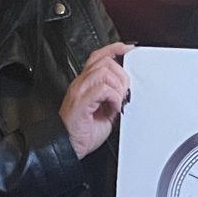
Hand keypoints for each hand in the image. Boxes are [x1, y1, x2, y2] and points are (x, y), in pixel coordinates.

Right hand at [58, 41, 130, 157]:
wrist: (70, 147)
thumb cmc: (83, 133)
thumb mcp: (105, 111)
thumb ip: (114, 98)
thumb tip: (127, 91)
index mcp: (86, 84)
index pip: (99, 57)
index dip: (114, 49)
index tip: (127, 49)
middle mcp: (81, 84)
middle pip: (105, 62)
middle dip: (121, 76)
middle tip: (123, 94)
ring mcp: (80, 91)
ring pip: (104, 72)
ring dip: (117, 87)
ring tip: (116, 103)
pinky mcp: (81, 101)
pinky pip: (103, 89)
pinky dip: (114, 98)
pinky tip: (113, 108)